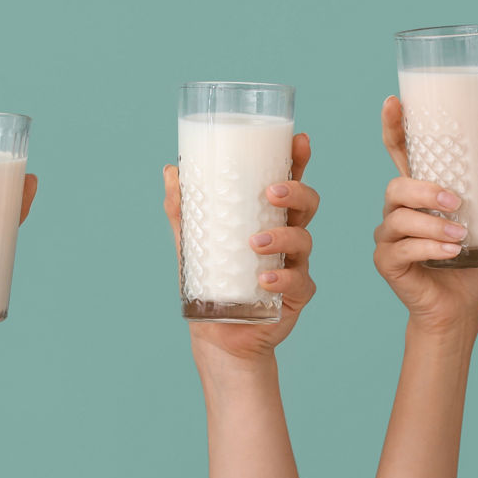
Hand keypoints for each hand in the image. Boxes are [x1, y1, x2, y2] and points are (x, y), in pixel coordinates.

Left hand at [163, 134, 318, 365]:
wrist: (218, 336)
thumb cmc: (211, 283)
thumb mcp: (192, 243)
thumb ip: (183, 209)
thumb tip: (170, 170)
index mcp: (268, 218)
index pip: (289, 182)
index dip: (298, 160)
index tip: (299, 140)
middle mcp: (287, 237)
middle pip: (307, 205)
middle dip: (296, 192)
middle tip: (271, 192)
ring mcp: (295, 266)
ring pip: (304, 240)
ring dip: (282, 237)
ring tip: (255, 243)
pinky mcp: (296, 296)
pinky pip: (298, 283)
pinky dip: (281, 279)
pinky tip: (263, 280)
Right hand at [374, 97, 477, 333]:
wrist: (463, 308)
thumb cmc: (472, 262)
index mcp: (419, 195)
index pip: (400, 154)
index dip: (394, 128)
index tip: (394, 103)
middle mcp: (398, 211)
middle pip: (396, 186)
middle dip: (423, 190)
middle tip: (455, 200)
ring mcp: (389, 236)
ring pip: (399, 218)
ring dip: (431, 224)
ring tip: (461, 234)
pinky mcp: (387, 262)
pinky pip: (403, 248)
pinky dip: (430, 248)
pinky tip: (452, 253)